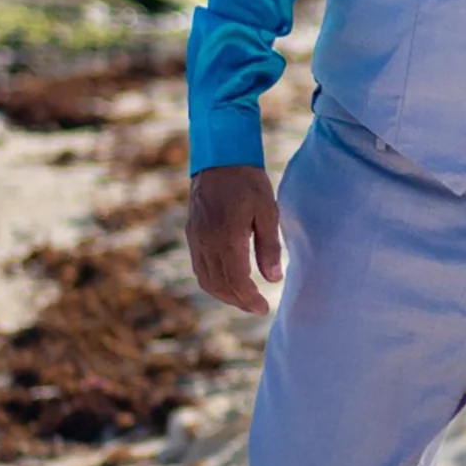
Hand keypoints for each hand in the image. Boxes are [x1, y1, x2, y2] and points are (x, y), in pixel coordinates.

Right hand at [187, 165, 282, 313]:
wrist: (219, 158)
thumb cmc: (249, 182)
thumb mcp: (268, 211)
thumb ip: (269, 246)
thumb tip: (273, 279)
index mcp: (227, 237)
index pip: (236, 280)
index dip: (249, 298)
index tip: (264, 307)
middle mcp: (206, 241)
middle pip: (219, 284)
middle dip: (238, 301)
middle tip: (257, 308)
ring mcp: (195, 238)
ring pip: (205, 278)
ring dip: (224, 294)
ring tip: (244, 300)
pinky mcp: (192, 233)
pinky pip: (199, 267)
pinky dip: (212, 281)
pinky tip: (227, 283)